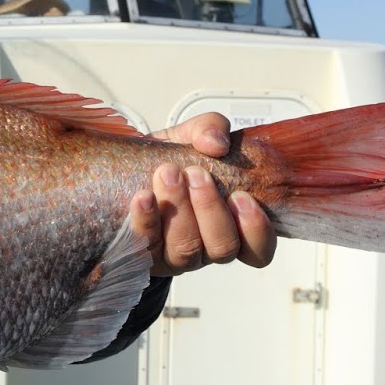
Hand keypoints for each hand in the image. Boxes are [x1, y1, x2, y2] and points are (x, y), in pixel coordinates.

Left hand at [133, 112, 276, 276]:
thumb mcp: (193, 136)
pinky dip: (146, 220)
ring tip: (168, 174)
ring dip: (179, 210)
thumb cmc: (171, 160)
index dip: (256, 230)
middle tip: (195, 173)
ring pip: (186, 249)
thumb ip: (210, 129)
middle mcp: (207, 246)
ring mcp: (176, 255)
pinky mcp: (144, 254)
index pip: (258, 249)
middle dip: (211, 209)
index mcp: (231, 225)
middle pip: (222, 247)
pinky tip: (143, 197)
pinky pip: (146, 246)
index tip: (241, 196)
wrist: (126, 168)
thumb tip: (216, 143)